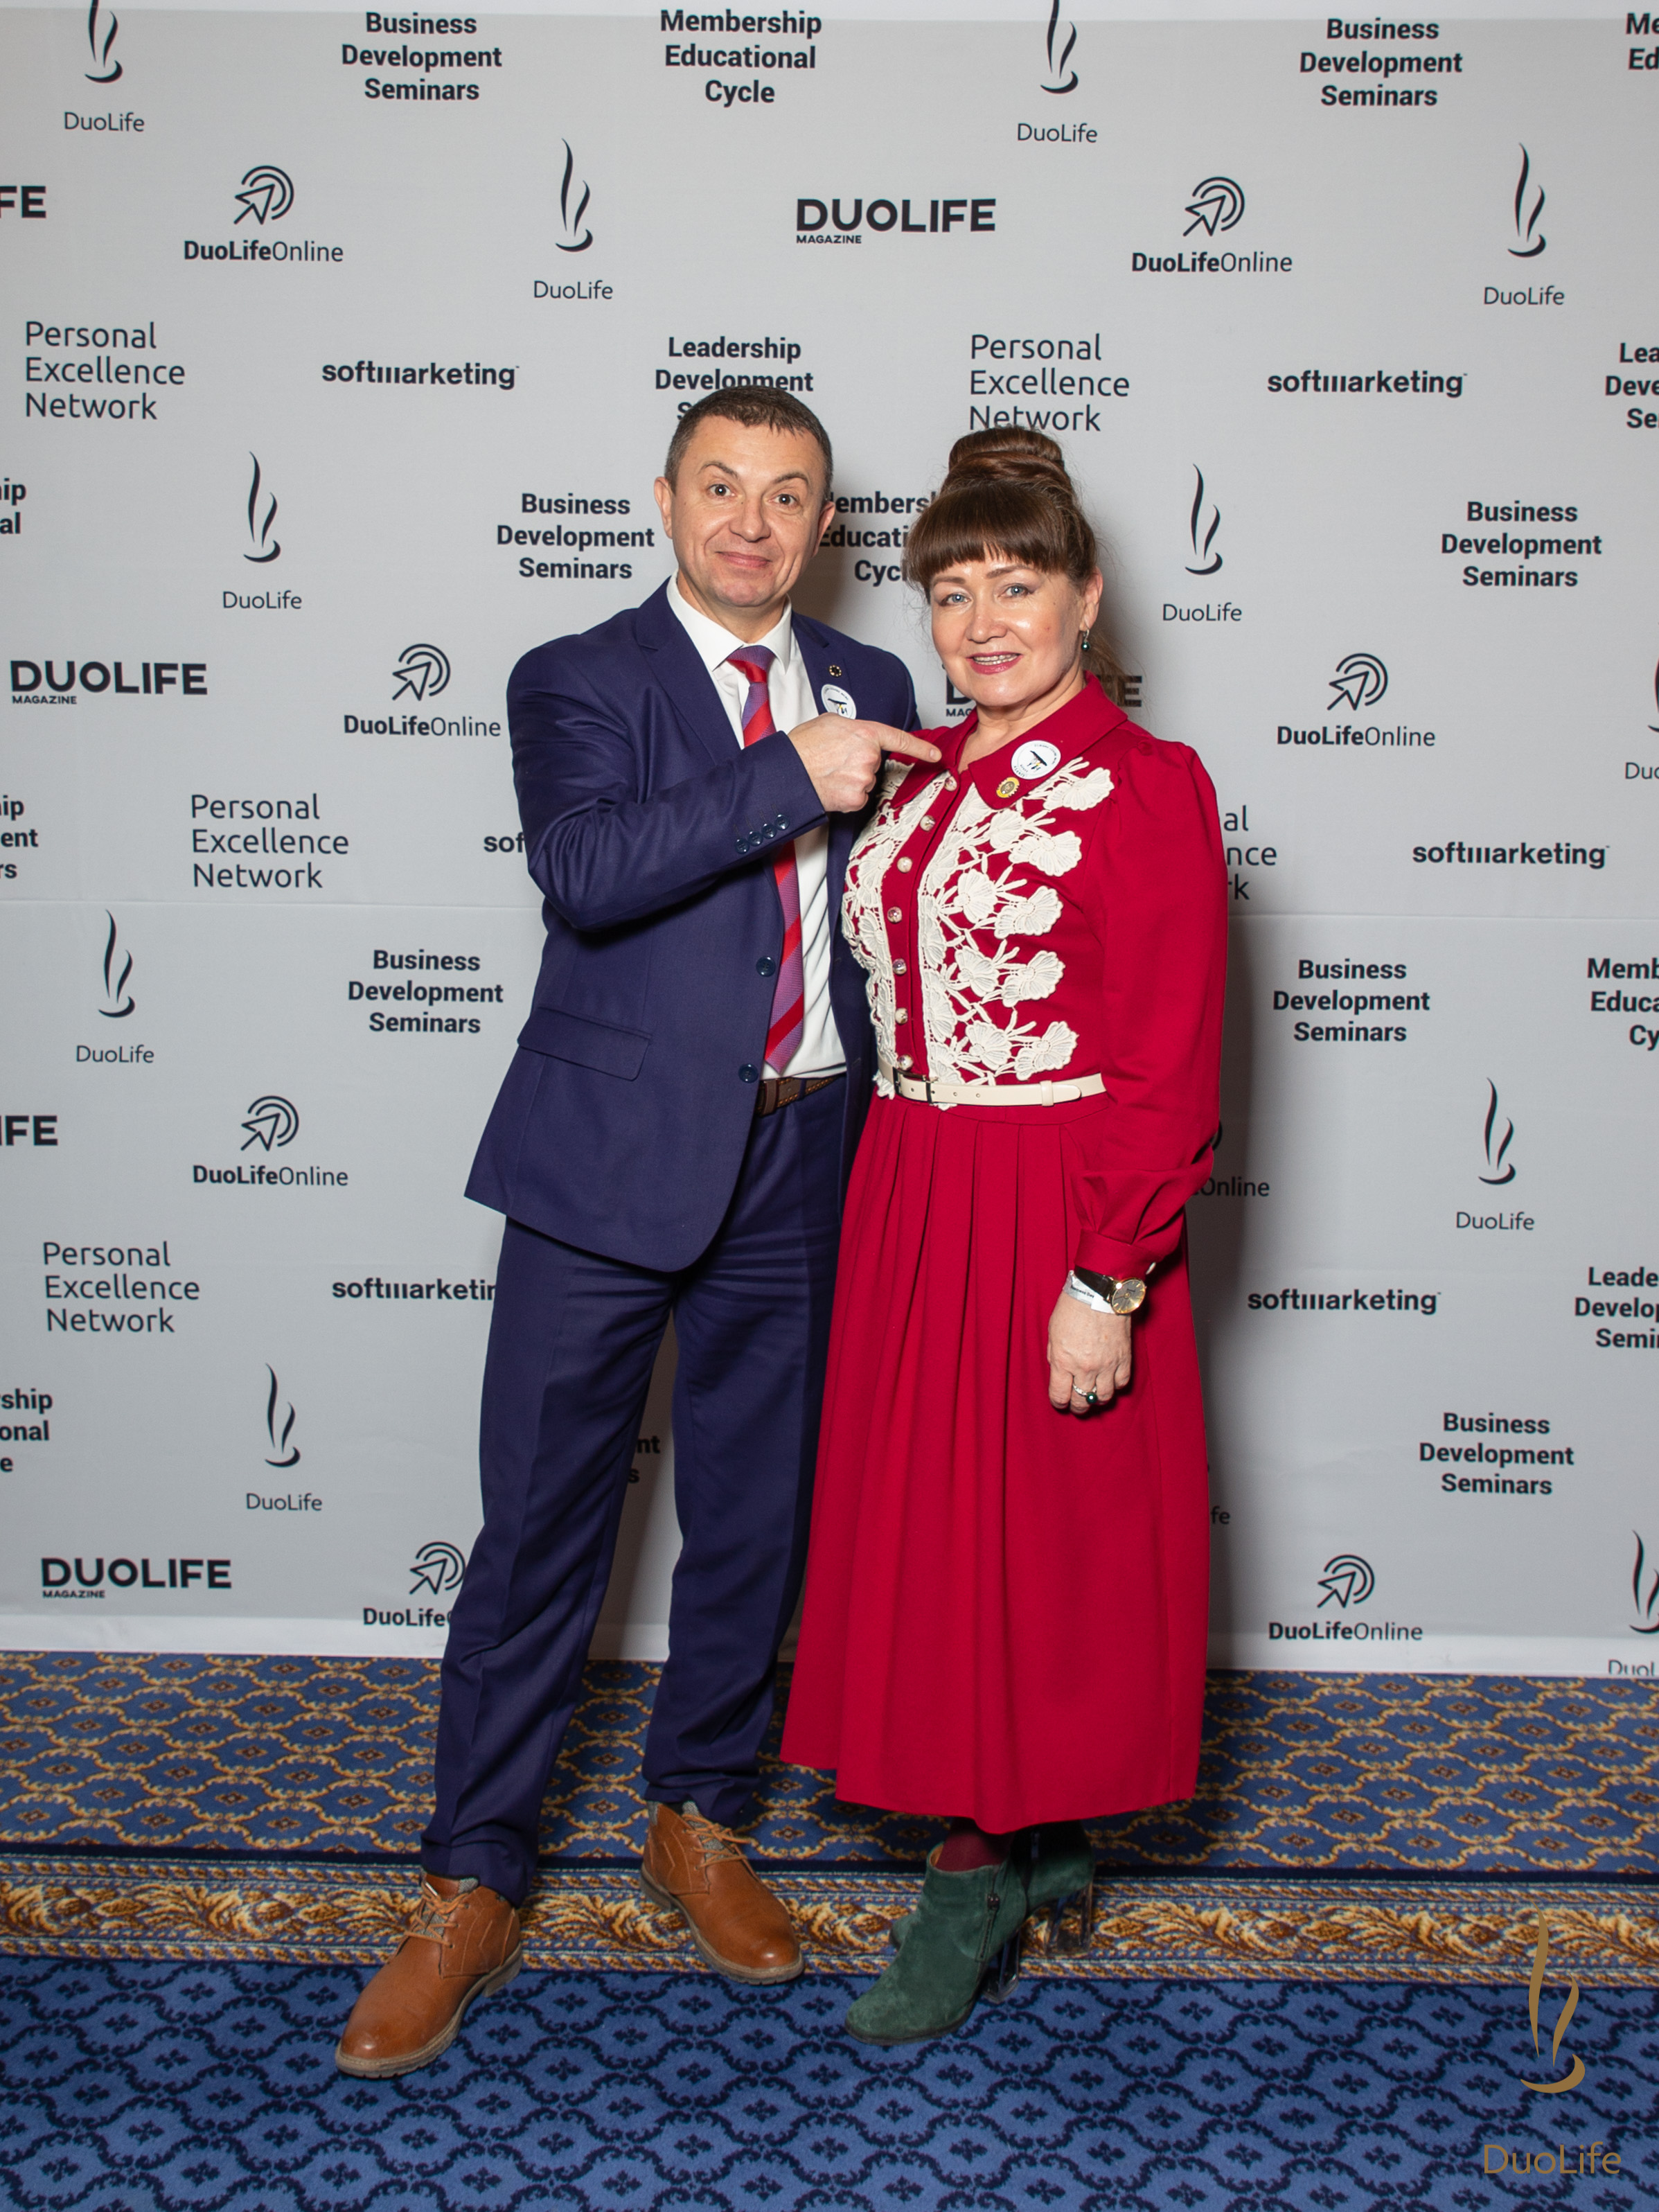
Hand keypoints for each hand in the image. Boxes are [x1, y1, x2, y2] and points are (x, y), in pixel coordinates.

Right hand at [788, 715, 940, 814]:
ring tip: (829, 773)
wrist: (788, 771)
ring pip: (866, 782)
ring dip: (851, 779)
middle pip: (874, 764)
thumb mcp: (829, 723)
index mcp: (865, 734)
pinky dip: (846, 795)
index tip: (935, 754)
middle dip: (858, 764)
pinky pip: (858, 797)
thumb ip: (852, 728)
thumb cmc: (802, 747)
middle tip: (835, 761)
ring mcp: (864, 779)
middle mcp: (869, 757)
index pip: (900, 740)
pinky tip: (831, 786)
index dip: (920, 748)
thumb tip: (856, 736)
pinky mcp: (857, 799)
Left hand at [1047, 1288, 1132, 1413]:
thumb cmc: (1072, 1308)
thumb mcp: (1053, 1333)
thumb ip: (1055, 1356)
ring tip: (1094, 1395)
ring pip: (1104, 1397)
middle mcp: (1085, 1367)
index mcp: (1064, 1361)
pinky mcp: (1123, 1359)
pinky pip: (1121, 1383)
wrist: (1098, 1293)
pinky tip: (1109, 1382)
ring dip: (1097, 1399)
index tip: (1060, 1402)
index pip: (1060, 1396)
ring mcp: (1106, 1365)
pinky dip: (1115, 1386)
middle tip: (1077, 1405)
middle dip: (1077, 1406)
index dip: (1059, 1403)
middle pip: (1082, 1401)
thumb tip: (1059, 1372)